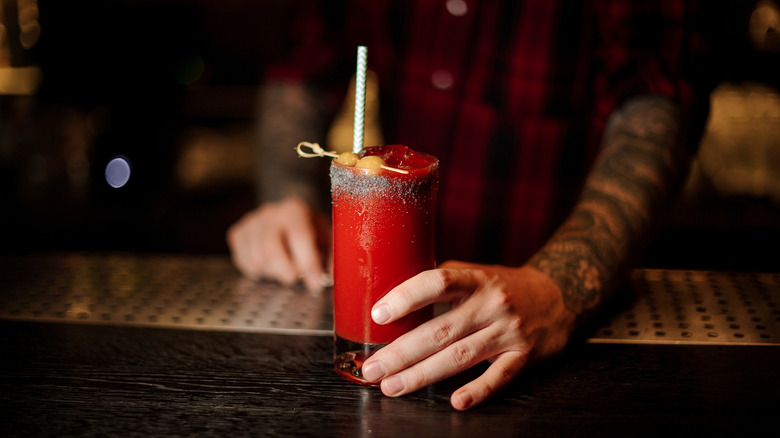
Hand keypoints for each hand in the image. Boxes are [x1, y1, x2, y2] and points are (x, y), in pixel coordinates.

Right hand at [227, 197, 330, 290]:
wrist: (286, 215)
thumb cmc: (310, 229)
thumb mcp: (327, 237)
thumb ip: (333, 255)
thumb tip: (333, 277)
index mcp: (295, 209)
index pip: (300, 236)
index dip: (308, 263)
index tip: (315, 284)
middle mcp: (270, 212)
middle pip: (271, 249)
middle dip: (286, 272)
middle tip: (295, 279)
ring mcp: (251, 221)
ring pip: (256, 259)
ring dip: (273, 272)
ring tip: (284, 267)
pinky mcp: (237, 233)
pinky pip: (243, 262)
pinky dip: (257, 271)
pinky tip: (269, 264)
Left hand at [360, 261, 576, 409]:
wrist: (560, 295)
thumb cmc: (506, 286)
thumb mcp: (477, 273)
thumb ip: (443, 283)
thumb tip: (394, 297)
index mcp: (476, 280)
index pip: (437, 283)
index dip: (406, 297)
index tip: (379, 314)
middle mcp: (491, 305)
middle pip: (440, 330)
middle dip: (401, 352)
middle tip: (373, 367)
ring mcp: (508, 331)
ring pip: (460, 356)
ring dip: (422, 374)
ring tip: (392, 386)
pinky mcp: (524, 356)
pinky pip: (498, 376)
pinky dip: (478, 391)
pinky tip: (456, 401)